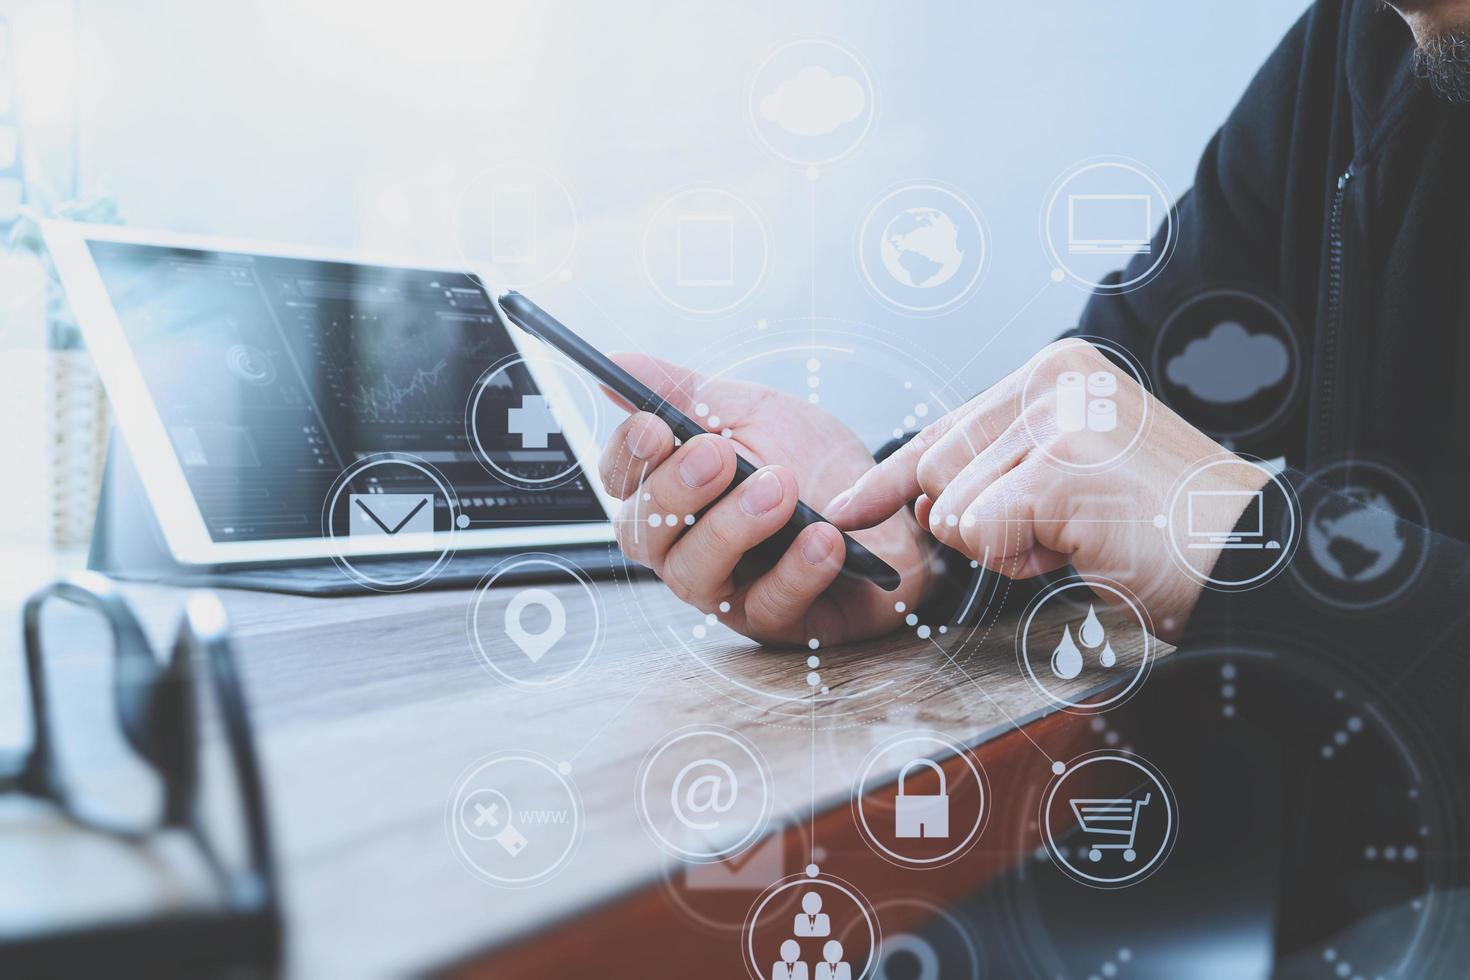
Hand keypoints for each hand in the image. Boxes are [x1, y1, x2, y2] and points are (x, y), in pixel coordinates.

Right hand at [598, 354, 930, 645]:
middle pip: (645, 534)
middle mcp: (683, 547)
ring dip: (735, 527)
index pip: (621, 481)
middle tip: (718, 453)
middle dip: (676, 490)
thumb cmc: (809, 460)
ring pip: (698, 574)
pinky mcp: (777, 620)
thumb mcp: (751, 411)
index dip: (627, 456)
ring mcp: (726, 590)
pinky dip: (796, 571)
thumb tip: (615, 365)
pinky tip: (823, 538)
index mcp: (668, 493)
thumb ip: (684, 392)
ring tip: (779, 488)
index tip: (653, 426)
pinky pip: (772, 605)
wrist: (888, 500)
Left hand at [827, 339, 1267, 638]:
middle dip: (983, 523)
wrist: (1255, 559)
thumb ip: (998, 470)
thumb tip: (917, 496)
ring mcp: (1057, 416)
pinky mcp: (1060, 464)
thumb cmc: (1163, 528)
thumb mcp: (1070, 478)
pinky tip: (1080, 545)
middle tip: (1063, 528)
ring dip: (1007, 546)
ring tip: (1082, 532)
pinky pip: (981, 535)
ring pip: (953, 509)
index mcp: (1054, 370)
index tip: (849, 506)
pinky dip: (1022, 560)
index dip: (893, 477)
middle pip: (937, 472)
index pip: (945, 428)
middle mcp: (1051, 377)